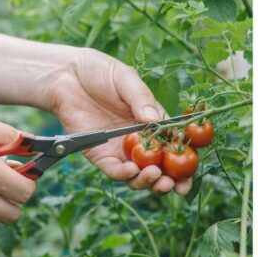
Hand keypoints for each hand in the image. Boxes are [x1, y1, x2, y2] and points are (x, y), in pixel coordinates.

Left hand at [45, 48, 191, 194]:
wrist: (67, 75)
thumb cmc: (100, 72)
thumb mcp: (125, 79)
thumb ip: (140, 99)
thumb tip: (154, 119)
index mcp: (152, 122)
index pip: (173, 146)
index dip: (184, 162)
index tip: (190, 174)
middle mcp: (139, 140)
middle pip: (158, 167)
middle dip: (168, 180)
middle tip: (174, 185)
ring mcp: (119, 149)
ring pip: (137, 174)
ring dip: (147, 181)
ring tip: (153, 176)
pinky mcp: (99, 154)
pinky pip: (113, 170)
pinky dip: (123, 174)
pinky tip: (131, 171)